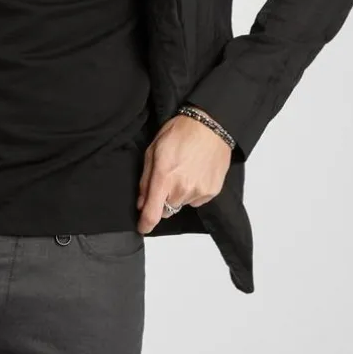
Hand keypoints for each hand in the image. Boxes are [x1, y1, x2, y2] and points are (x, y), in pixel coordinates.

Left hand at [136, 109, 231, 233]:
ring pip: (181, 204)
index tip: (142, 227)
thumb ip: (145, 179)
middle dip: (162, 199)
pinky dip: (193, 191)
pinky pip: (196, 200)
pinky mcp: (211, 192)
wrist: (210, 126)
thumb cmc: (180, 133)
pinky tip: (195, 172)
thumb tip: (141, 202)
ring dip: (178, 194)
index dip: (145, 224)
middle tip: (167, 178)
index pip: (152, 213)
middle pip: (166, 210)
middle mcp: (182, 189)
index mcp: (164, 178)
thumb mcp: (153, 150)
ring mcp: (198, 192)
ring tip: (183, 171)